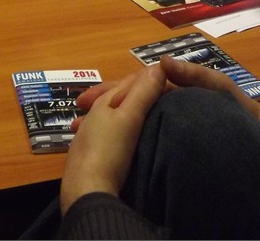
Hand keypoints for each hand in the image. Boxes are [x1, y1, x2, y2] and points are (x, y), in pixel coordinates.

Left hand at [60, 64, 165, 215]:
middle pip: (118, 95)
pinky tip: (122, 136)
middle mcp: (92, 114)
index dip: (151, 77)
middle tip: (162, 91)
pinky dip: (118, 127)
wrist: (87, 193)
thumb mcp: (129, 119)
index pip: (130, 81)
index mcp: (104, 102)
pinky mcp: (88, 156)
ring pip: (110, 113)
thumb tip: (158, 66)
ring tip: (144, 111)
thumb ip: (142, 93)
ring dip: (126, 108)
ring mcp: (87, 135)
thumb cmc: (109, 152)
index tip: (173, 78)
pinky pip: (106, 132)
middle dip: (137, 90)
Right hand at [74, 55, 259, 129]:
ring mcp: (169, 123)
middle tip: (77, 120)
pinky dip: (122, 139)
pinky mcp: (172, 142)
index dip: (110, 90)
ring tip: (82, 132)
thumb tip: (160, 61)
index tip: (87, 102)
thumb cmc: (242, 114)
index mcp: (175, 89)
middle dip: (101, 108)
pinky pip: (141, 137)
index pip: (135, 86)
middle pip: (127, 102)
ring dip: (106, 123)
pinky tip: (106, 148)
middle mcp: (168, 104)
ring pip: (130, 120)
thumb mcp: (220, 89)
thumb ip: (195, 74)